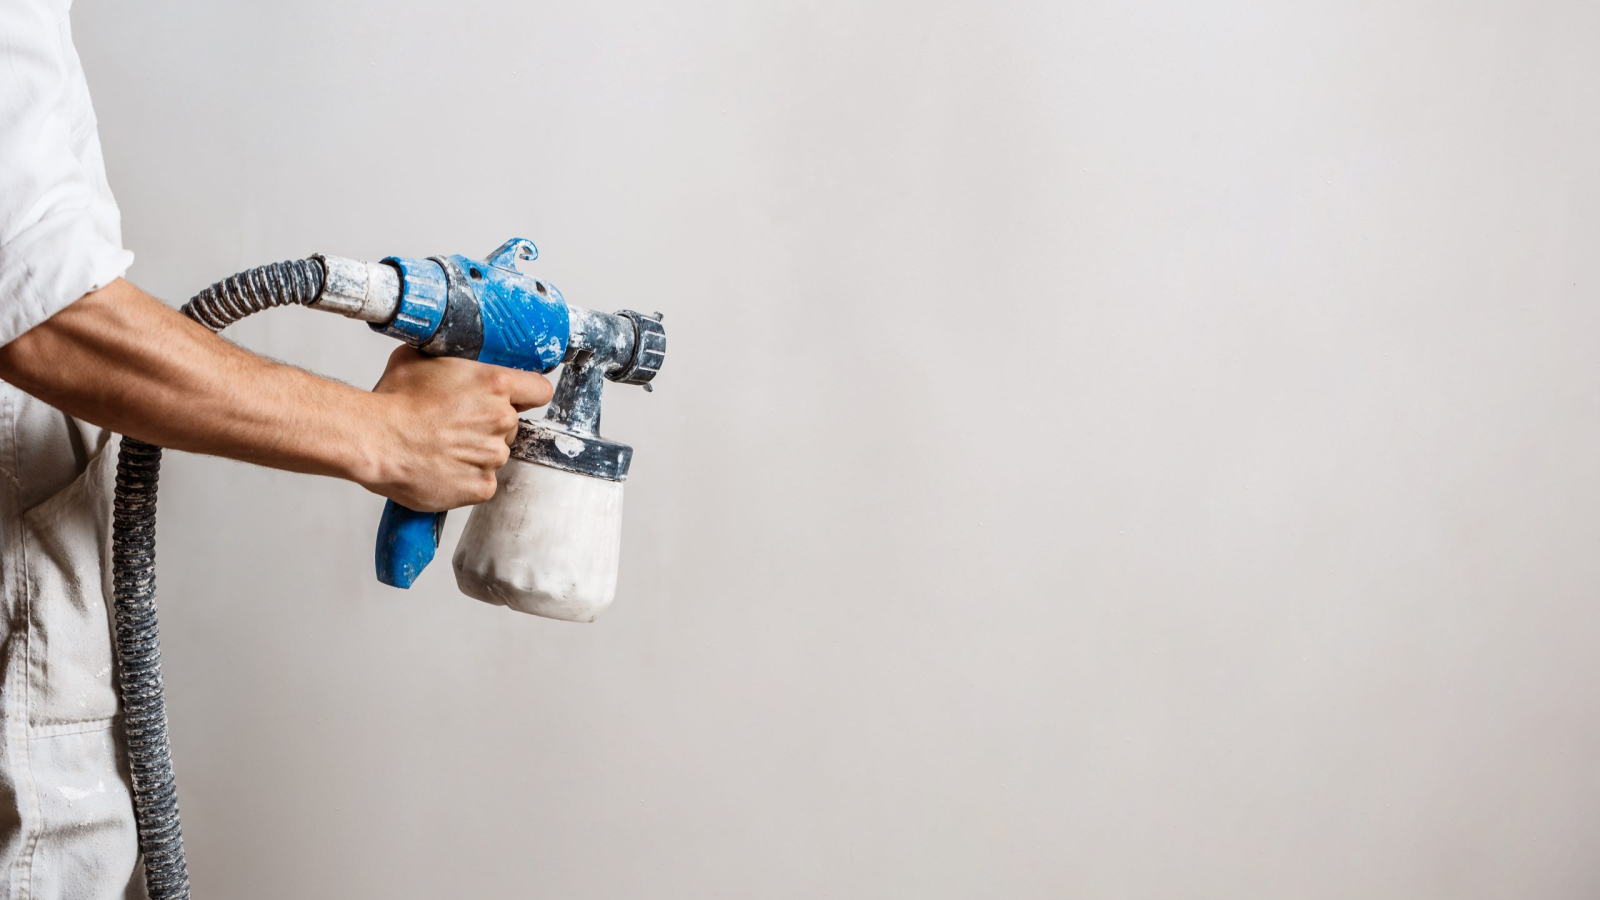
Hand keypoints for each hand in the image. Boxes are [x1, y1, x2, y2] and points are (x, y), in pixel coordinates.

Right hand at [356, 346, 552, 510]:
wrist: (374, 441)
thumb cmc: (392, 401)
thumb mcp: (418, 358)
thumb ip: (449, 359)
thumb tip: (448, 354)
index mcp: (495, 384)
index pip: (538, 389)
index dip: (527, 394)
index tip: (516, 399)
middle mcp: (502, 419)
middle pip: (510, 424)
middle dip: (489, 424)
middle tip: (455, 424)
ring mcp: (494, 456)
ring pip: (495, 453)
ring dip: (476, 451)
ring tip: (441, 447)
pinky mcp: (482, 486)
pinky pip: (483, 481)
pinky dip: (466, 478)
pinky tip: (442, 468)